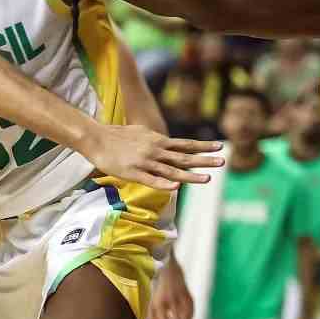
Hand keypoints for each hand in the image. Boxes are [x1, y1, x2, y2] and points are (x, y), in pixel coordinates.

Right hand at [84, 124, 223, 191]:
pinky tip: (177, 186)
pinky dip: (165, 183)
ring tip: (208, 179)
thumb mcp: (141, 132)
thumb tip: (166, 140)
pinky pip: (152, 180)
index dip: (203, 146)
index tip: (220, 147)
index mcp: (158, 141)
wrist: (96, 138)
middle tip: (223, 161)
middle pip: (184, 156)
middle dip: (204, 159)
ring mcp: (145, 162)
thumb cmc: (117, 136)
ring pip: (172, 170)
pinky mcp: (133, 173)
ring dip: (191, 175)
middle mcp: (155, 150)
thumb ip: (155, 139)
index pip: (185, 144)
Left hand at [149, 259, 193, 318]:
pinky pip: (191, 309)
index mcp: (159, 303)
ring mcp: (180, 298)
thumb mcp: (151, 297)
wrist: (167, 266)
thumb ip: (152, 312)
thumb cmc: (158, 283)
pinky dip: (191, 317)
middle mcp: (170, 302)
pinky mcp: (187, 294)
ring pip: (185, 318)